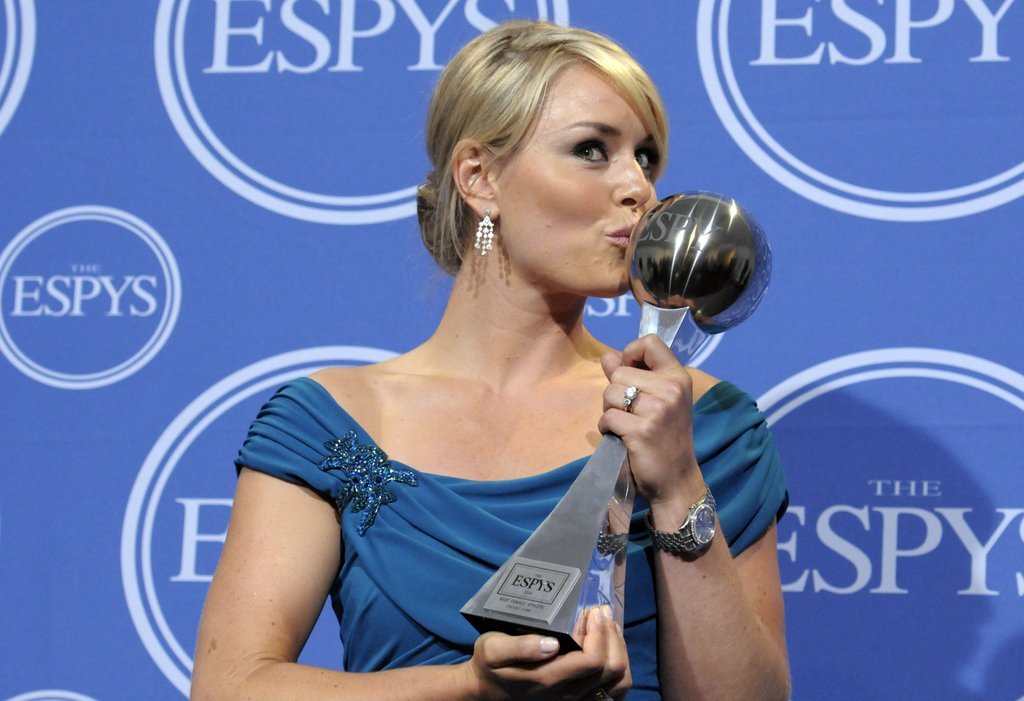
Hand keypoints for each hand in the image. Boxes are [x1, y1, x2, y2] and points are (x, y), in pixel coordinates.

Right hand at [461, 606, 630, 699]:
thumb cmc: (491, 665)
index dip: (599, 634)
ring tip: (607, 626)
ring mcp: (577, 699)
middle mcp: (568, 695)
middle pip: (611, 669)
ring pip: (618, 681)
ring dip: (618, 649)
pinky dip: (619, 666)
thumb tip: (552, 643)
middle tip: (600, 612)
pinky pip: (614, 690)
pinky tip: (609, 645)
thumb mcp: (492, 649)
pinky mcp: (581, 698)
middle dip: (611, 635)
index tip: (592, 611)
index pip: (592, 661)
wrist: (489, 690)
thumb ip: (520, 646)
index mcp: (549, 679)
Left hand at [598, 335, 701, 504]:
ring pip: (610, 393)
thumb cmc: (664, 439)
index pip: (649, 342)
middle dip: (615, 393)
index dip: (631, 353)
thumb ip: (632, 376)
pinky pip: (607, 417)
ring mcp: (658, 410)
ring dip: (609, 411)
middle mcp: (671, 390)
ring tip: (627, 426)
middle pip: (619, 372)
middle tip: (631, 414)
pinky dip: (607, 429)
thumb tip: (607, 356)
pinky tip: (622, 439)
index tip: (631, 374)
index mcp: (678, 378)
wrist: (676, 481)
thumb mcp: (657, 402)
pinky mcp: (641, 430)